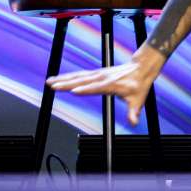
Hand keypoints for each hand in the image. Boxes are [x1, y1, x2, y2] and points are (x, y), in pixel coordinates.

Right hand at [46, 48, 163, 125]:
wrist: (141, 68)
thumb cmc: (138, 84)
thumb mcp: (138, 99)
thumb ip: (133, 112)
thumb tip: (134, 122)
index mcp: (112, 84)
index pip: (96, 88)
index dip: (86, 90)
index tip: (73, 91)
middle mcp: (103, 78)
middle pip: (82, 81)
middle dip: (67, 83)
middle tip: (53, 86)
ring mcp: (99, 74)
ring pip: (78, 76)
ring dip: (63, 79)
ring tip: (50, 81)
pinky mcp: (96, 73)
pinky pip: (80, 74)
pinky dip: (68, 76)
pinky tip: (58, 78)